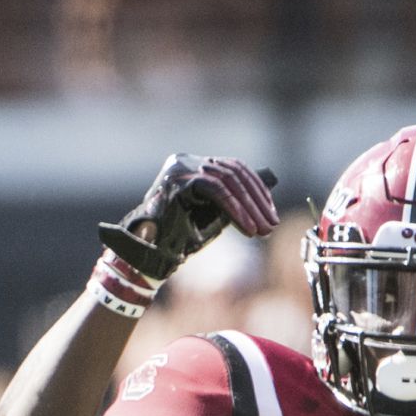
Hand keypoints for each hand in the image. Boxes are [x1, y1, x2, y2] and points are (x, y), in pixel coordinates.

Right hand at [98, 155, 280, 284]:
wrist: (145, 254)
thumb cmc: (177, 238)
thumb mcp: (211, 215)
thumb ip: (231, 202)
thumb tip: (264, 197)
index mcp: (192, 165)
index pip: (234, 168)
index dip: (257, 191)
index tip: (270, 214)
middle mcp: (185, 161)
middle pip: (234, 172)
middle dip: (257, 201)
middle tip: (271, 225)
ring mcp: (181, 167)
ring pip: (229, 181)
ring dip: (250, 208)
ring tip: (263, 231)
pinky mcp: (181, 180)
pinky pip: (218, 190)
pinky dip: (237, 210)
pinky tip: (248, 228)